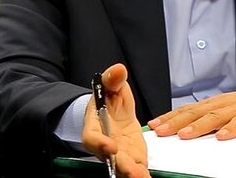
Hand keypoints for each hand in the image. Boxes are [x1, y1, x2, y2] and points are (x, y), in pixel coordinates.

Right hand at [82, 63, 149, 177]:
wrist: (115, 110)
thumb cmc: (109, 97)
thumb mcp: (111, 85)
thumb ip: (113, 79)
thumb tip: (119, 69)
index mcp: (95, 126)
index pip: (93, 138)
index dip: (100, 144)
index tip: (112, 146)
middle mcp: (105, 144)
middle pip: (110, 159)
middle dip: (121, 166)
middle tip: (132, 172)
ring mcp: (119, 153)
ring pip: (123, 167)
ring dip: (132, 174)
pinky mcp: (133, 157)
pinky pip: (137, 168)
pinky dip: (143, 174)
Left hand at [147, 85, 235, 140]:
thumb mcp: (225, 111)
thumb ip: (208, 119)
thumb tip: (184, 129)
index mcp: (213, 103)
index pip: (187, 110)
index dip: (170, 117)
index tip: (154, 125)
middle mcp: (222, 104)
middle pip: (196, 112)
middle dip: (176, 122)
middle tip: (161, 131)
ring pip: (215, 117)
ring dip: (198, 126)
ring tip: (184, 135)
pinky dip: (231, 129)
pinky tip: (222, 136)